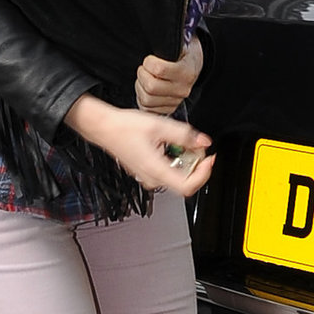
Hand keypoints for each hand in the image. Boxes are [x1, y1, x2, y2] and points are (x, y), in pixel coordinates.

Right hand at [64, 95, 213, 195]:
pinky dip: (176, 161)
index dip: (203, 174)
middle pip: (185, 183)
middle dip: (196, 165)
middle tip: (196, 147)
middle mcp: (152, 178)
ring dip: (186, 162)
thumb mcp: (160, 126)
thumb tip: (204, 142)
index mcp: (156, 170)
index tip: (208, 159)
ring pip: (177, 177)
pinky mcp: (147, 172)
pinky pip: (168, 172)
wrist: (105, 128)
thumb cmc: (124, 128)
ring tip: (182, 143)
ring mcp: (148, 177)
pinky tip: (171, 146)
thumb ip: (185, 135)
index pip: (188, 186)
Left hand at [135, 37, 203, 115]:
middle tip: (144, 68)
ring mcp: (176, 101)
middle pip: (151, 87)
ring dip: (140, 87)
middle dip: (142, 75)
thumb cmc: (183, 52)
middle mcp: (183, 88)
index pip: (159, 69)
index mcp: (186, 71)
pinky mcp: (168, 108)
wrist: (194, 66)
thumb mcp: (181, 42)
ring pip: (146, 99)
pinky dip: (142, 98)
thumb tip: (164, 25)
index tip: (149, 59)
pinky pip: (147, 108)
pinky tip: (146, 88)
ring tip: (144, 78)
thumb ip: (170, 39)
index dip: (148, 62)